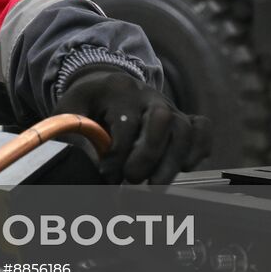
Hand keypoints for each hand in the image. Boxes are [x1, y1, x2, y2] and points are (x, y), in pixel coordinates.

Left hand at [55, 68, 210, 183]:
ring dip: (172, 162)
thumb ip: (72, 134)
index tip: (105, 176)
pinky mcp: (181, 116)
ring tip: (154, 186)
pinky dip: (198, 148)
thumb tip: (79, 165)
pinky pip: (202, 128)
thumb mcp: (69, 111)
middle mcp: (148, 94)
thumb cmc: (85, 104)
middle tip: (131, 180)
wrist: (102, 85)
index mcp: (118, 89)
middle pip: (162, 119)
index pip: (125, 124)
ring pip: (185, 129)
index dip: (116, 156)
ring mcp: (168, 104)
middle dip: (149, 155)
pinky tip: (184, 167)